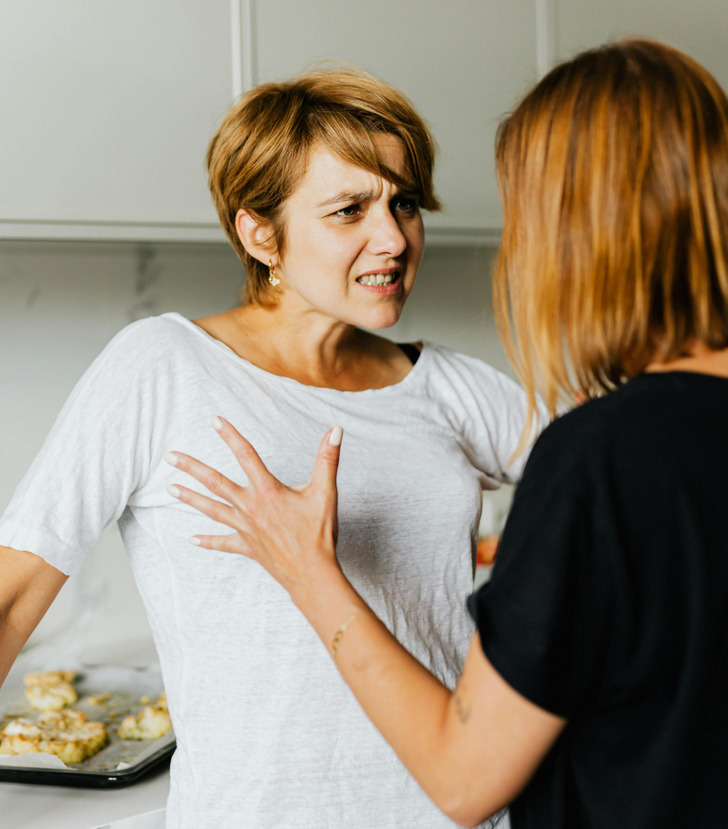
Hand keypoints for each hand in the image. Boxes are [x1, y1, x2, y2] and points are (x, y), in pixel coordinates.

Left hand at [165, 417, 342, 598]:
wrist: (312, 573)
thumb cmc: (319, 533)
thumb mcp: (325, 491)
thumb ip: (328, 458)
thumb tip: (335, 431)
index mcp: (267, 490)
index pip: (245, 455)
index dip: (230, 436)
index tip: (214, 420)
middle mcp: (250, 507)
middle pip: (215, 483)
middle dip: (191, 468)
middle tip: (170, 456)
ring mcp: (245, 528)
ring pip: (212, 510)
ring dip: (190, 498)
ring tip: (170, 488)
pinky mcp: (247, 547)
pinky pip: (222, 543)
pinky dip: (207, 541)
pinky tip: (191, 539)